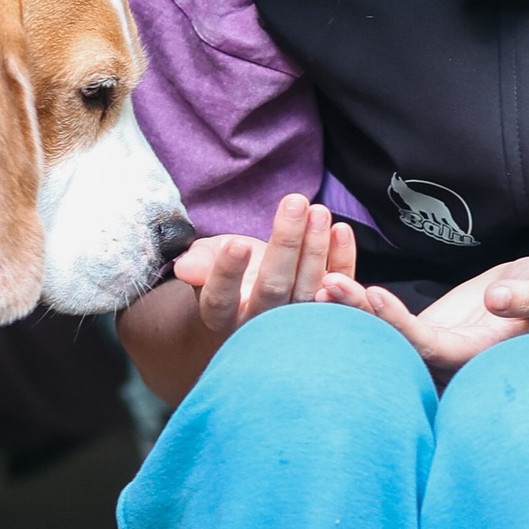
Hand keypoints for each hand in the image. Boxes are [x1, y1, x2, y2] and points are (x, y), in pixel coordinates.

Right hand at [176, 193, 359, 345]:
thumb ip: (198, 262)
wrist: (256, 290)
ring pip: (308, 288)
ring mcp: (296, 324)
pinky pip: (339, 290)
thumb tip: (185, 267)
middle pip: (273, 289)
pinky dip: (343, 260)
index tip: (237, 244)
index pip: (221, 298)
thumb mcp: (205, 260)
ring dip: (316, 248)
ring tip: (318, 210)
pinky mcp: (328, 312)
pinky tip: (341, 230)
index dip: (228, 273)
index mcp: (222, 316)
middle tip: (296, 202)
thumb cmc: (227, 269)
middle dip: (286, 244)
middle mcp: (259, 326)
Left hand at [325, 257, 528, 376]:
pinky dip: (362, 305)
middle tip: (327, 286)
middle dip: (361, 318)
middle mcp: (449, 361)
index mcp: (476, 356)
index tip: (373, 294)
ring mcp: (435, 349)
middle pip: (396, 346)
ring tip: (322, 282)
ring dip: (353, 312)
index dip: (399, 324)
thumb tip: (499, 301)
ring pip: (386, 337)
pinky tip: (332, 281)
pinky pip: (388, 323)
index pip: (429, 346)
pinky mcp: (426, 333)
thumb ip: (526, 297)